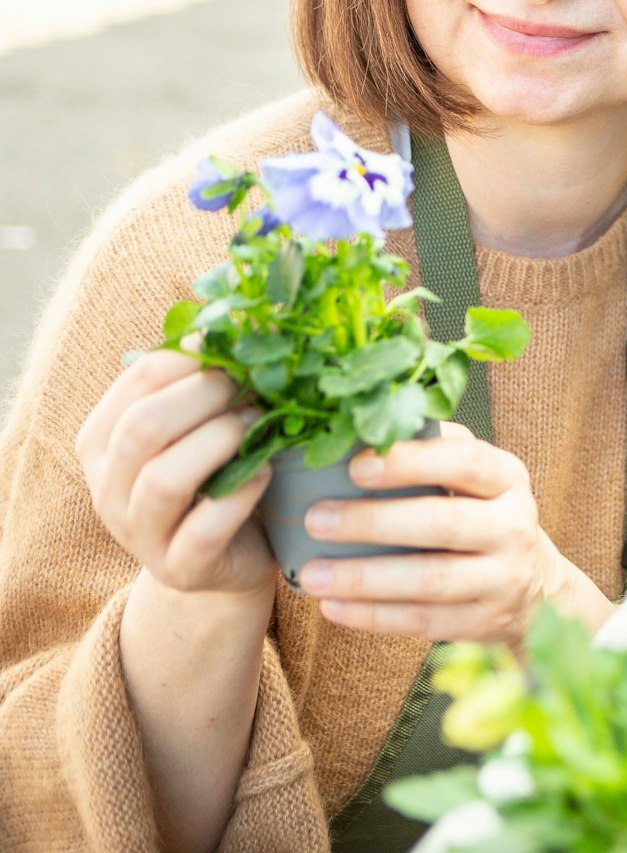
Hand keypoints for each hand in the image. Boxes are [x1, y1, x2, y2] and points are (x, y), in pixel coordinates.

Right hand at [76, 346, 276, 601]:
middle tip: (253, 387)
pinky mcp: (178, 568)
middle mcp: (107, 488)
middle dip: (206, 396)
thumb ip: (206, 383)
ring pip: (164, 479)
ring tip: (260, 425)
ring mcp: (138, 533)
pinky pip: (203, 529)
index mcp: (102, 441)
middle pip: (144, 427)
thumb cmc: (217, 475)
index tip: (238, 348)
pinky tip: (266, 473)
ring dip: (222, 441)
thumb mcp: (200, 427)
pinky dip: (241, 495)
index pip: (138, 381)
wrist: (226, 557)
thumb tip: (251, 316)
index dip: (194, 358)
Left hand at [295, 423, 576, 646]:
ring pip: (430, 580)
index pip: (464, 463)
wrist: (533, 587)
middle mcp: (514, 527)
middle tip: (315, 519)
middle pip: (443, 524)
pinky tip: (333, 606)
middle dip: (373, 522)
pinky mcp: (485, 623)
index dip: (410, 463)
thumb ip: (435, 449)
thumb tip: (366, 427)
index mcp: (508, 479)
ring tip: (311, 575)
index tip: (355, 466)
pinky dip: (374, 617)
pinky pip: (424, 621)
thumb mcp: (477, 478)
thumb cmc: (481, 515)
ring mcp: (504, 579)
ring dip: (365, 578)